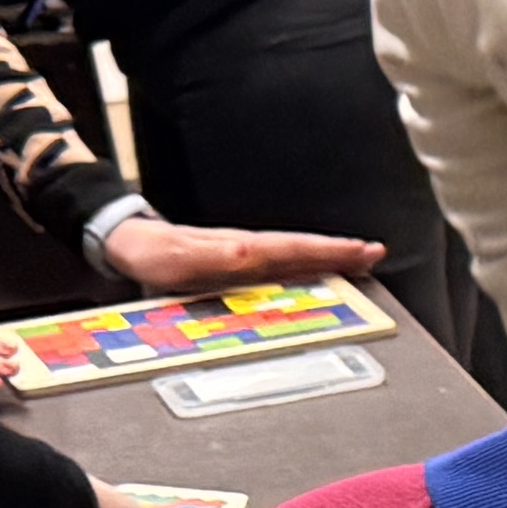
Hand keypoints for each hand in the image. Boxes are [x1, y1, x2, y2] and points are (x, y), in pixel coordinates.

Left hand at [96, 214, 386, 295]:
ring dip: (329, 255)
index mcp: (242, 249)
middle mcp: (249, 247)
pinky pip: (282, 258)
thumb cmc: (154, 254)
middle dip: (342, 251)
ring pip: (295, 251)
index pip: (295, 249)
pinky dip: (306, 260)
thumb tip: (249, 252)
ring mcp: (246, 251)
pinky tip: (317, 266)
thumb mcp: (180, 260)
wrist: (129, 242)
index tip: (364, 251)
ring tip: (360, 256)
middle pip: (303, 248)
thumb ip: (215, 257)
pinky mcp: (239, 258)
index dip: (330, 251)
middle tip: (377, 252)